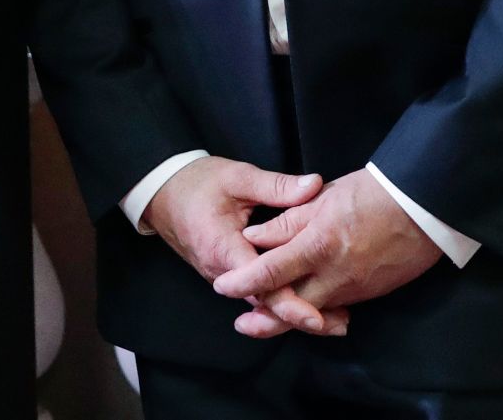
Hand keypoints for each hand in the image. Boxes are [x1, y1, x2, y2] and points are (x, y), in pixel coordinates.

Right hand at [144, 157, 346, 339]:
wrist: (161, 190)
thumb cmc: (197, 182)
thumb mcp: (237, 177)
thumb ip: (277, 186)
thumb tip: (315, 185)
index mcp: (224, 249)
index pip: (262, 285)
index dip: (291, 305)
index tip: (319, 318)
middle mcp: (223, 273)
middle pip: (266, 303)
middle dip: (303, 316)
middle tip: (342, 324)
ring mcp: (223, 277)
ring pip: (262, 302)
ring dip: (294, 310)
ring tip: (334, 318)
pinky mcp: (227, 274)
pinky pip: (255, 294)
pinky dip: (280, 300)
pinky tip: (306, 299)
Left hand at [213, 168, 440, 327]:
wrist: (423, 208)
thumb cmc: (371, 193)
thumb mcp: (322, 198)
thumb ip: (287, 221)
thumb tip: (255, 237)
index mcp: (319, 244)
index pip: (272, 270)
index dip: (244, 282)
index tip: (222, 286)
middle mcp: (336, 274)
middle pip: (293, 305)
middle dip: (266, 320)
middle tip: (243, 325)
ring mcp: (355, 288)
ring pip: (316, 310)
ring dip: (291, 318)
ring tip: (266, 320)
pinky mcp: (370, 293)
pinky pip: (337, 306)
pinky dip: (318, 309)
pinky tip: (308, 307)